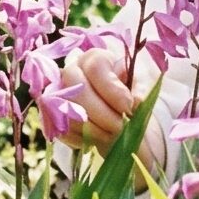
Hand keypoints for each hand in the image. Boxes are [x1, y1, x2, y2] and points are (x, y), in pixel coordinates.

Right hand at [57, 38, 138, 152]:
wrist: (121, 121)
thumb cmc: (131, 99)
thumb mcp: (144, 89)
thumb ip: (142, 90)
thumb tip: (136, 101)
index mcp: (95, 58)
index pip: (95, 66)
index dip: (112, 89)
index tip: (129, 106)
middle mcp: (73, 71)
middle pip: (77, 89)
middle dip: (101, 113)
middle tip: (120, 126)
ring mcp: (60, 94)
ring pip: (69, 111)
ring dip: (94, 129)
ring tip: (113, 135)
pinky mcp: (54, 117)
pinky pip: (63, 129)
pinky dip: (83, 138)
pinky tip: (99, 140)